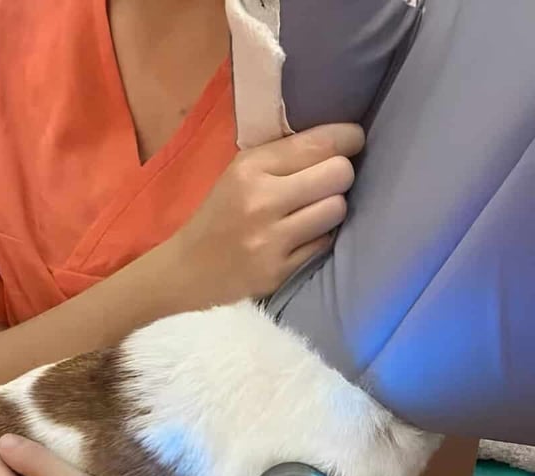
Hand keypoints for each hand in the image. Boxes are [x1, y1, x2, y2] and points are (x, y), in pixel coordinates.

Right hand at [166, 123, 364, 307]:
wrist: (186, 270)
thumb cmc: (219, 215)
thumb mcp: (239, 173)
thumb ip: (283, 156)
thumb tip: (341, 142)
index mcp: (250, 168)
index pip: (321, 142)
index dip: (349, 139)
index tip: (353, 142)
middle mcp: (262, 201)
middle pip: (338, 174)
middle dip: (341, 174)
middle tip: (329, 181)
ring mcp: (271, 241)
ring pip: (336, 209)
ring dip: (332, 208)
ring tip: (315, 211)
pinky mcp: (278, 271)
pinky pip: (324, 243)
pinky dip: (320, 237)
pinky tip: (303, 236)